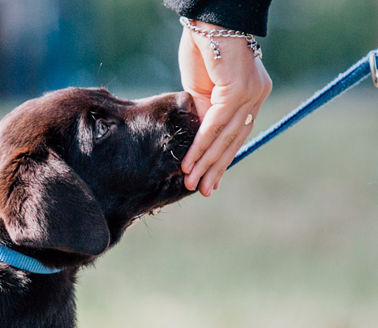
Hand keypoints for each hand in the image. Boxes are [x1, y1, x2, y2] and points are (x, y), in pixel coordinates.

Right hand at [178, 21, 271, 196]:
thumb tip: (200, 140)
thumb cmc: (202, 47)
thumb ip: (204, 112)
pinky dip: (200, 146)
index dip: (223, 158)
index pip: (237, 134)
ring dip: (205, 162)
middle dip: (216, 168)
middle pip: (234, 140)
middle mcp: (256, 96)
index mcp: (251, 95)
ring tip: (191, 182)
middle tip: (204, 190)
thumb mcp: (201, 88)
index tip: (211, 178)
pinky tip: (190, 162)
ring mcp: (250, 93)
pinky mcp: (238, 90)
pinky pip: (215, 125)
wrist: (207, 19)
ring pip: (224, 137)